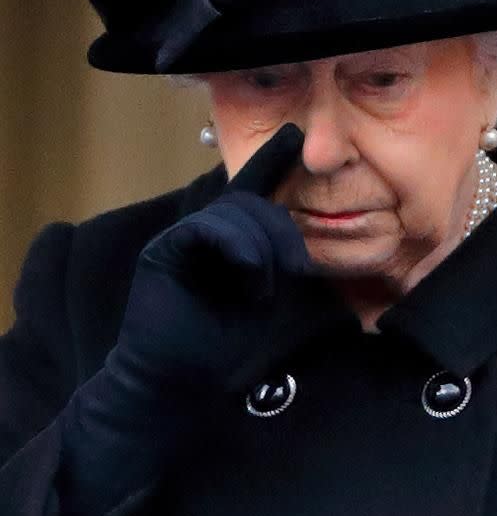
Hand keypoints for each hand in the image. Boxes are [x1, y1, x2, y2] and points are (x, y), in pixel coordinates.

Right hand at [111, 123, 333, 389]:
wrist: (181, 382)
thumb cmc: (227, 346)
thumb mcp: (274, 303)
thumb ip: (288, 271)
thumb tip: (314, 256)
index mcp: (234, 240)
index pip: (254, 188)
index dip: (273, 158)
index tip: (294, 133)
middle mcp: (208, 232)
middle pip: (253, 202)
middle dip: (283, 231)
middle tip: (298, 269)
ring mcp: (184, 239)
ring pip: (233, 211)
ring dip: (262, 247)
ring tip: (263, 289)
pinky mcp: (163, 252)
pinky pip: (204, 228)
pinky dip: (234, 246)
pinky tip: (248, 274)